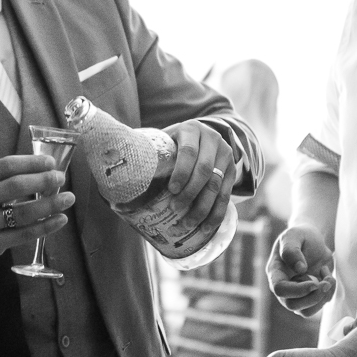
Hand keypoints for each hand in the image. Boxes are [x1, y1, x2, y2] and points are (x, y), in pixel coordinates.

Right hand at [0, 154, 74, 263]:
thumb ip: (8, 175)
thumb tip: (47, 169)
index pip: (6, 166)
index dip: (32, 163)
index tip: (51, 163)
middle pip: (15, 187)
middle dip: (43, 181)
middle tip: (61, 178)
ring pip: (22, 213)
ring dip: (50, 204)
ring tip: (68, 199)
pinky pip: (24, 235)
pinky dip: (45, 226)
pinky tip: (60, 219)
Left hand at [163, 120, 235, 237]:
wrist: (203, 135)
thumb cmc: (174, 142)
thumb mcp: (165, 139)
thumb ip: (153, 152)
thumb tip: (124, 170)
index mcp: (191, 129)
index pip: (189, 151)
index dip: (181, 172)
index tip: (171, 190)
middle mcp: (212, 139)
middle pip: (205, 170)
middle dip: (190, 193)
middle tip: (175, 209)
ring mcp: (225, 155)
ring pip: (216, 185)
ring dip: (202, 208)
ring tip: (187, 224)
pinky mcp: (232, 171)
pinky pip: (226, 195)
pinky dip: (216, 213)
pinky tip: (206, 227)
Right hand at [268, 224, 335, 315]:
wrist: (313, 240)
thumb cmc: (300, 235)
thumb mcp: (294, 235)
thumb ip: (292, 249)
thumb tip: (300, 269)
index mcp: (275, 272)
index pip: (280, 289)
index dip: (297, 290)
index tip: (314, 282)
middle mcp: (284, 287)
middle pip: (293, 305)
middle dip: (313, 297)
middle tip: (326, 281)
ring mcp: (297, 294)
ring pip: (306, 311)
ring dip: (322, 298)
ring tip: (329, 279)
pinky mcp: (310, 296)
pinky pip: (319, 305)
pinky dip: (328, 294)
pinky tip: (328, 276)